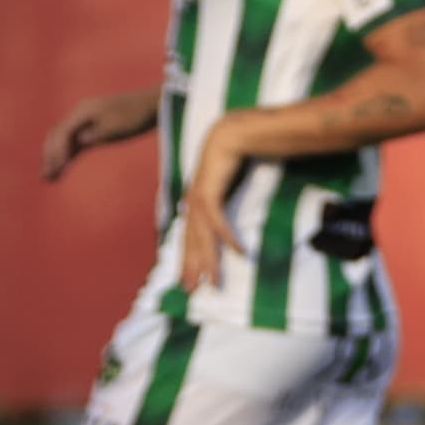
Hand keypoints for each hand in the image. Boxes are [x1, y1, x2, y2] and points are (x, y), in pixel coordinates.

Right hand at [39, 89, 159, 181]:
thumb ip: (95, 135)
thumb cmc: (134, 116)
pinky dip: (67, 155)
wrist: (150, 106)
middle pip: (57, 136)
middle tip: (46, 176)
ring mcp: (84, 121)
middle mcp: (79, 114)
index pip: (63, 132)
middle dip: (50, 156)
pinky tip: (63, 168)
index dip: (58, 151)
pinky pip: (74, 142)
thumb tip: (78, 141)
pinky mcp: (91, 129)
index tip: (59, 168)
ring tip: (48, 177)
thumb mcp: (115, 128)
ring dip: (55, 157)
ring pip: (63, 140)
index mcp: (83, 111)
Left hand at [177, 128, 246, 295]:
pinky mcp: (209, 193)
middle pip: (190, 242)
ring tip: (213, 283)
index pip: (187, 237)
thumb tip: (221, 212)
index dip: (186, 259)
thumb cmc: (229, 157)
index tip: (185, 278)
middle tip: (190, 290)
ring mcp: (198, 199)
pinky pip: (219, 223)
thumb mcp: (221, 184)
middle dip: (190, 268)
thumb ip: (219, 198)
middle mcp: (192, 203)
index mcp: (193, 202)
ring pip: (202, 238)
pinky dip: (228, 238)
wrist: (229, 134)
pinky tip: (239, 253)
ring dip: (208, 262)